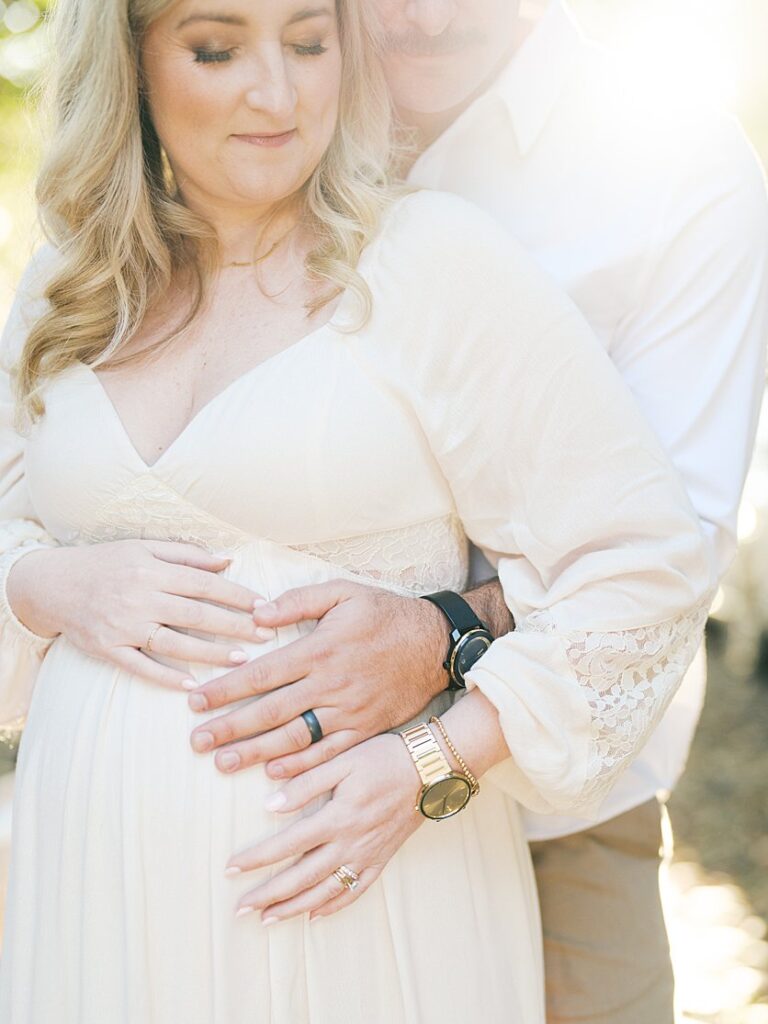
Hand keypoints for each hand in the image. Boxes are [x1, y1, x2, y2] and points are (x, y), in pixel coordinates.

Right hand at [6, 540, 271, 689]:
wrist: (53, 584)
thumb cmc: (107, 563)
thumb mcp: (144, 548)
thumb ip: (187, 554)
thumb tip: (228, 561)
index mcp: (152, 570)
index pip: (204, 584)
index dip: (237, 595)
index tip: (265, 606)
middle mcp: (139, 597)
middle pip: (196, 614)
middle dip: (235, 626)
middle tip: (266, 636)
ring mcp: (123, 626)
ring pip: (174, 643)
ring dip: (210, 653)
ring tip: (242, 660)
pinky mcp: (108, 649)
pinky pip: (141, 667)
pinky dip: (167, 677)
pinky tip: (193, 686)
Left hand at [187, 579, 449, 775]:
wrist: (436, 644)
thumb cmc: (386, 613)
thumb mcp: (344, 592)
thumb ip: (299, 600)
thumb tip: (256, 614)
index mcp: (320, 649)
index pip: (262, 673)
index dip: (225, 688)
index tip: (195, 700)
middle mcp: (330, 684)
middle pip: (271, 711)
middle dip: (229, 727)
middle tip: (195, 742)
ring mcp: (349, 711)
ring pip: (295, 738)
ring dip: (255, 753)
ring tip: (223, 763)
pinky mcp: (365, 729)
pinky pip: (328, 753)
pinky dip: (301, 767)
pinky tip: (274, 775)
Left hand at [226, 733, 422, 922]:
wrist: (430, 770)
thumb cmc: (384, 758)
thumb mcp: (343, 760)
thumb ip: (306, 782)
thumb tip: (269, 805)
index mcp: (336, 817)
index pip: (286, 844)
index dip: (256, 858)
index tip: (230, 868)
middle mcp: (350, 844)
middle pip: (301, 878)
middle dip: (268, 895)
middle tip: (240, 909)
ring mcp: (367, 855)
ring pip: (325, 892)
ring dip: (294, 908)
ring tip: (268, 919)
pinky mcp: (382, 859)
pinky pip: (355, 891)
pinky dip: (333, 907)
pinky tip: (315, 916)